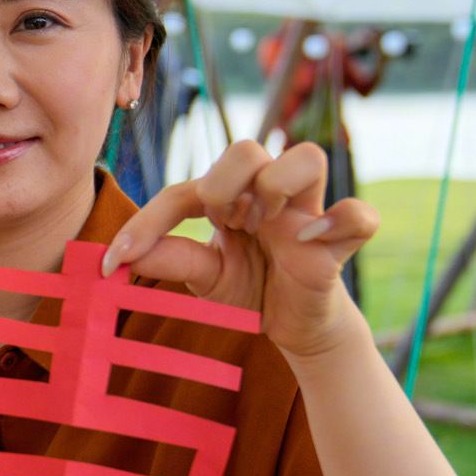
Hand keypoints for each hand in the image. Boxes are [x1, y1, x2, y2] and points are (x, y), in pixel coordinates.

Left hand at [103, 140, 376, 358]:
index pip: (183, 191)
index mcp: (229, 199)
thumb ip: (169, 260)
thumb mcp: (203, 278)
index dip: (147, 222)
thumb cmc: (249, 289)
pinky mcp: (340, 242)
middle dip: (223, 188)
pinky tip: (308, 243)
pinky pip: (360, 214)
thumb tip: (118, 259)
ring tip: (263, 227)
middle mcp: (268, 194)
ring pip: (307, 156)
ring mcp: (308, 213)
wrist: (294, 327)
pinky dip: (340, 221)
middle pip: (246, 148)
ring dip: (275, 188)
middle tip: (224, 228)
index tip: (115, 261)